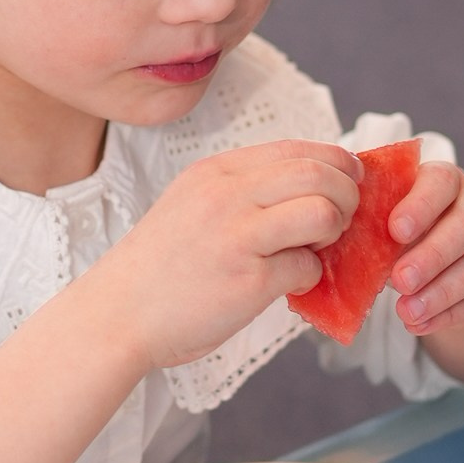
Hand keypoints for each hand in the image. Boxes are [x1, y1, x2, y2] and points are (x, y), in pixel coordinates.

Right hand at [90, 142, 360, 372]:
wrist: (115, 315)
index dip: (336, 164)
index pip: (298, 148)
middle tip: (342, 220)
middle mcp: (227, 195)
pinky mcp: (247, 280)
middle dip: (348, 195)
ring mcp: (237, 236)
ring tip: (317, 249)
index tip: (346, 184)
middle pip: (319, 172)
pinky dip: (310, 277)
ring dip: (335, 231)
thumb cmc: (158, 268)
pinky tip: (289, 284)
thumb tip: (312, 190)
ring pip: (322, 210)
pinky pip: (307, 267)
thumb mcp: (192, 204)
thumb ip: (244, 192)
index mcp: (216, 171)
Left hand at [389, 157, 463, 339]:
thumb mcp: (387, 222)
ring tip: (407, 312)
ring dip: (442, 292)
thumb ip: (374, 225)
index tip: (395, 230)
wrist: (445, 261)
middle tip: (401, 281)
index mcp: (446, 180)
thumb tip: (350, 245)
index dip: (421, 206)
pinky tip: (421, 324)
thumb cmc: (404, 234)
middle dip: (433, 256)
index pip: (441, 181)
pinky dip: (451, 314)